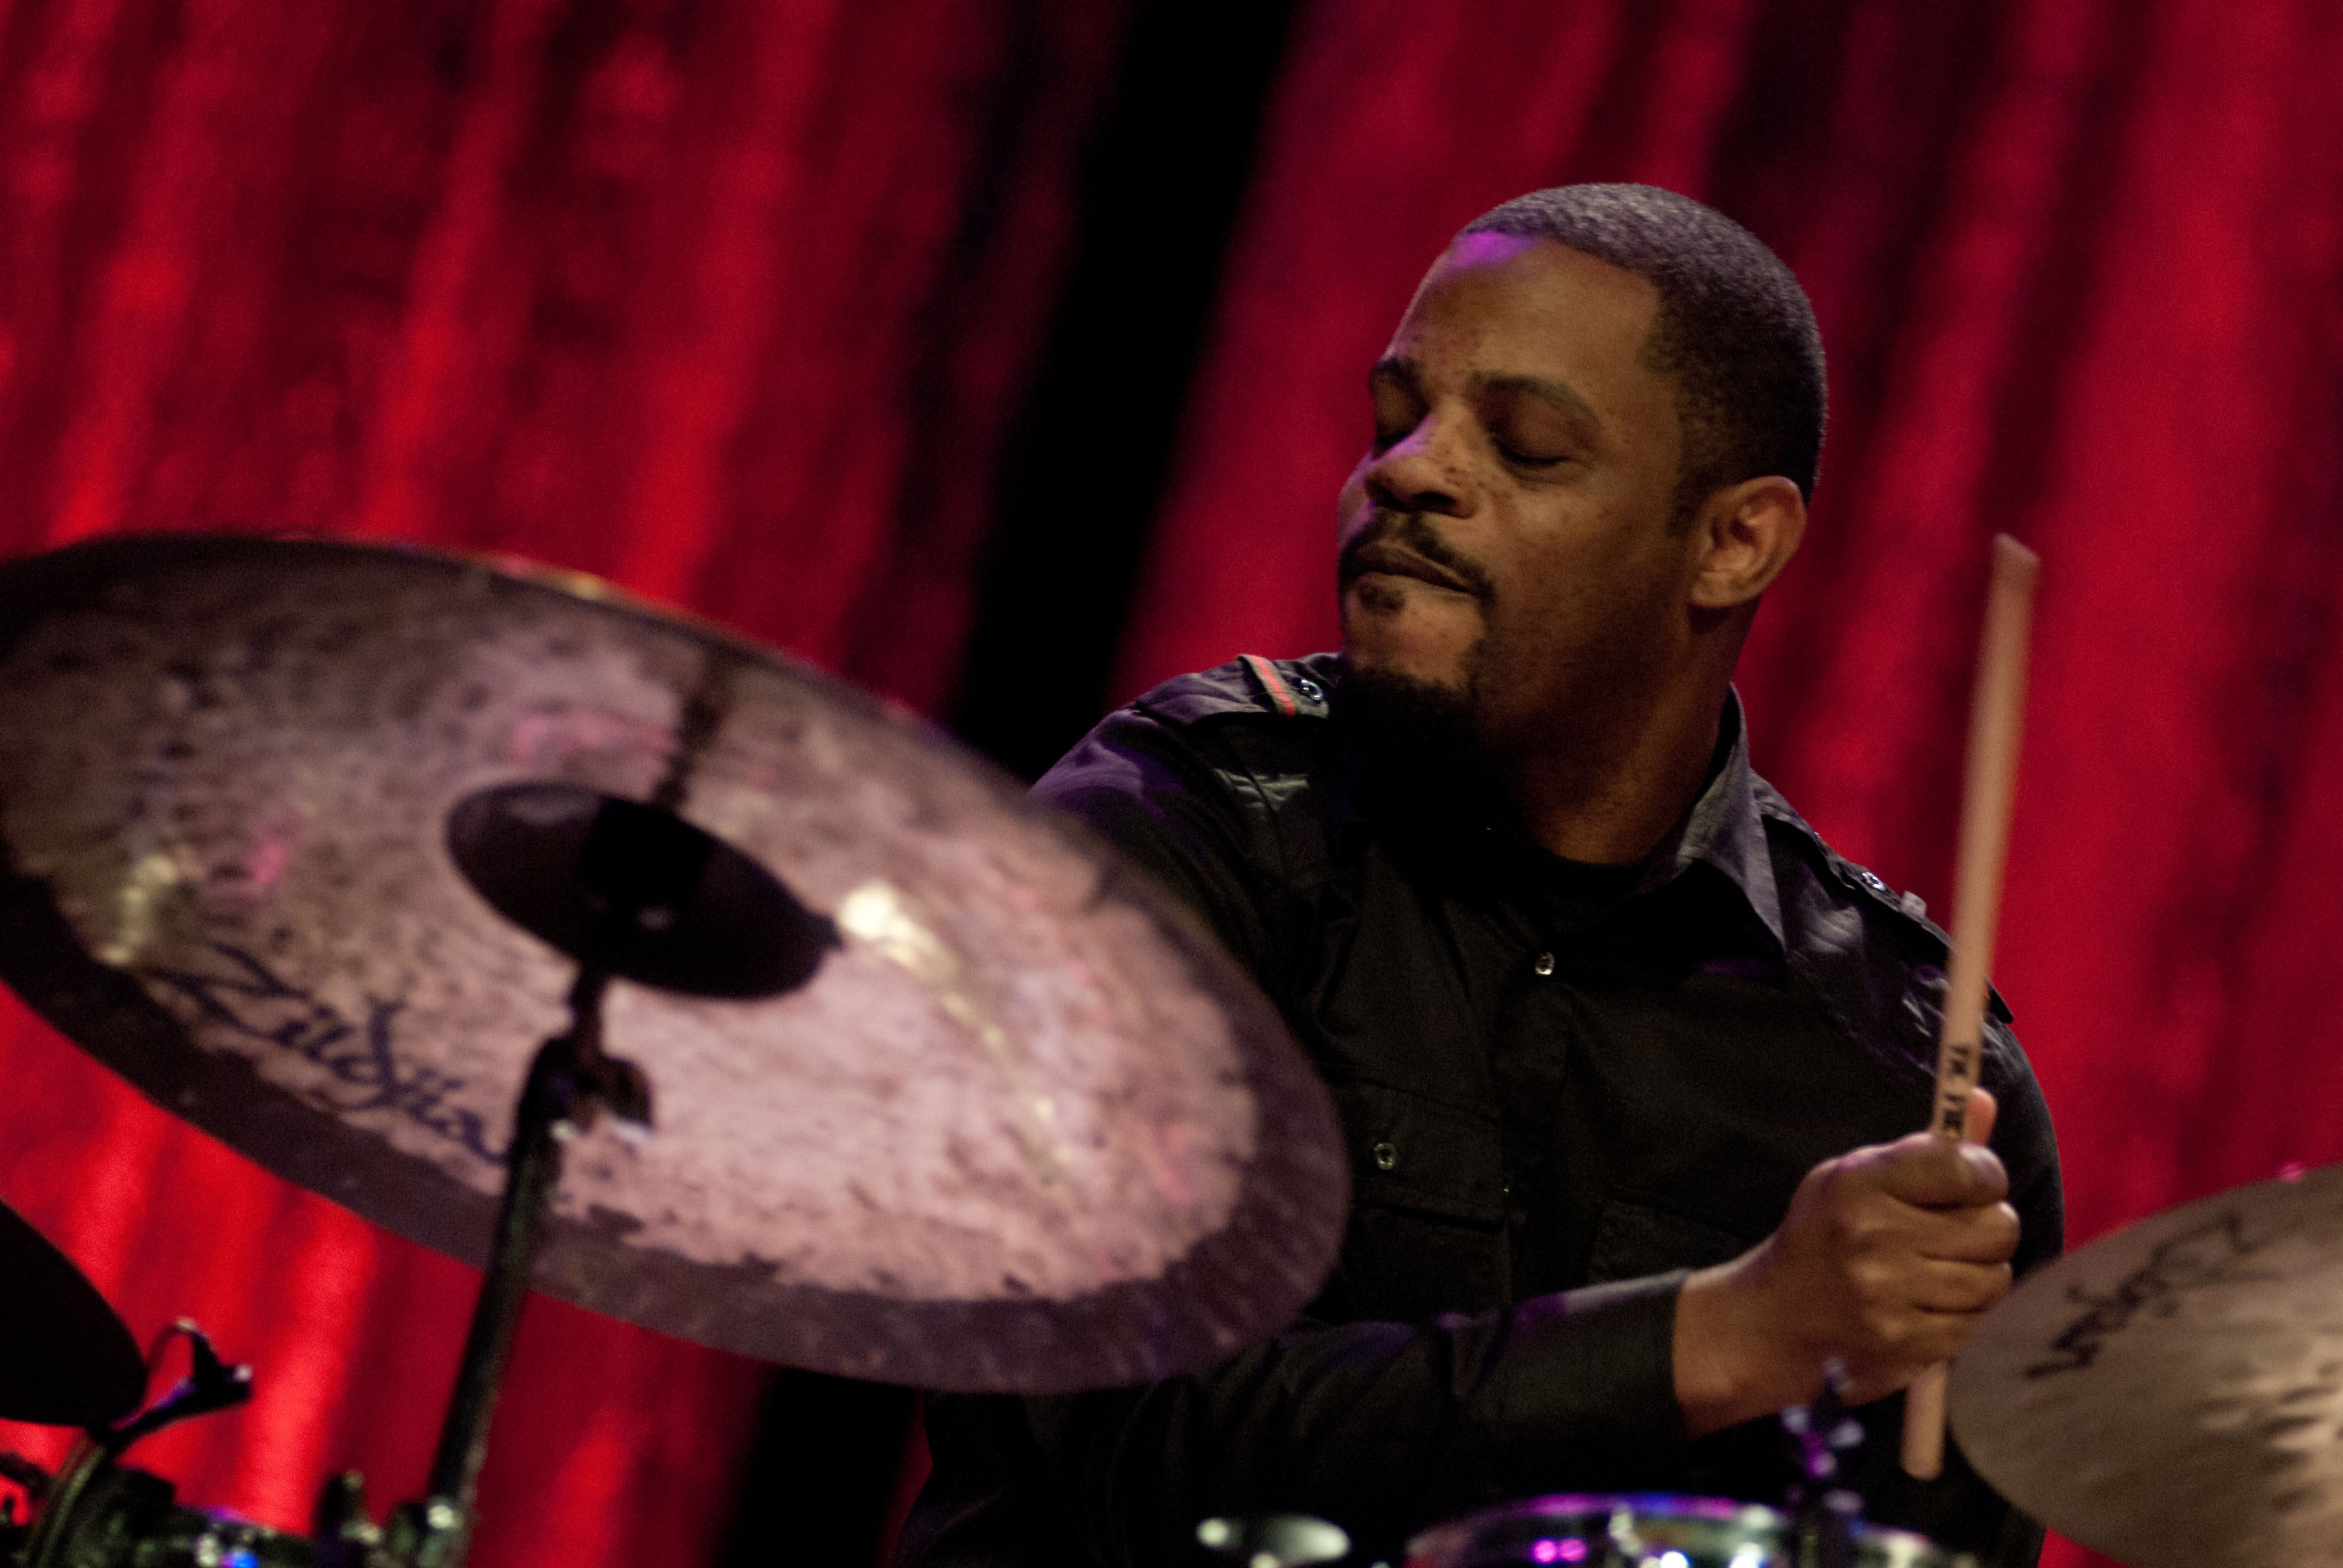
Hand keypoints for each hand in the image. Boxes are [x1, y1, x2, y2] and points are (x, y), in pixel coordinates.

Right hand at [1672, 1088, 2018, 1434]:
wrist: (1774, 1317)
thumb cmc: (1828, 1236)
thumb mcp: (1859, 1177)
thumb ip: (1927, 1148)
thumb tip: (1983, 1099)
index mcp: (1860, 1181)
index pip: (1966, 1169)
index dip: (1984, 1177)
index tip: (1973, 1186)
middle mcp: (1871, 1235)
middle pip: (1996, 1228)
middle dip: (1988, 1230)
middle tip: (1959, 1235)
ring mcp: (1886, 1293)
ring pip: (1994, 1280)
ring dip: (1979, 1277)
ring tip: (1942, 1272)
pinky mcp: (1902, 1342)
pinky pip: (1977, 1325)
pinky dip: (1964, 1317)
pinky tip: (1929, 1306)